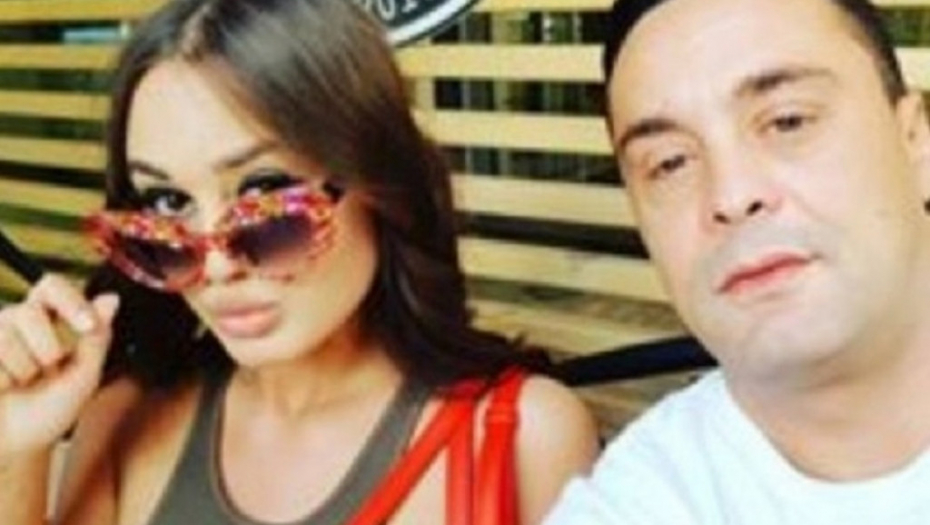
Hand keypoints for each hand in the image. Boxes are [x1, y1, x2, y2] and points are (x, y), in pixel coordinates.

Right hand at [0, 274, 118, 456]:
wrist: (14, 446)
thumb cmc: (48, 412)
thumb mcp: (83, 377)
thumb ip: (96, 338)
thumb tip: (111, 298)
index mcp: (45, 320)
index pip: (52, 286)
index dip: (70, 301)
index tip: (87, 327)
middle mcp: (13, 322)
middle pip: (29, 311)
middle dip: (46, 349)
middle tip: (45, 373)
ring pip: (6, 336)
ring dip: (22, 370)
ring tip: (20, 384)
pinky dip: (2, 381)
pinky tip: (3, 388)